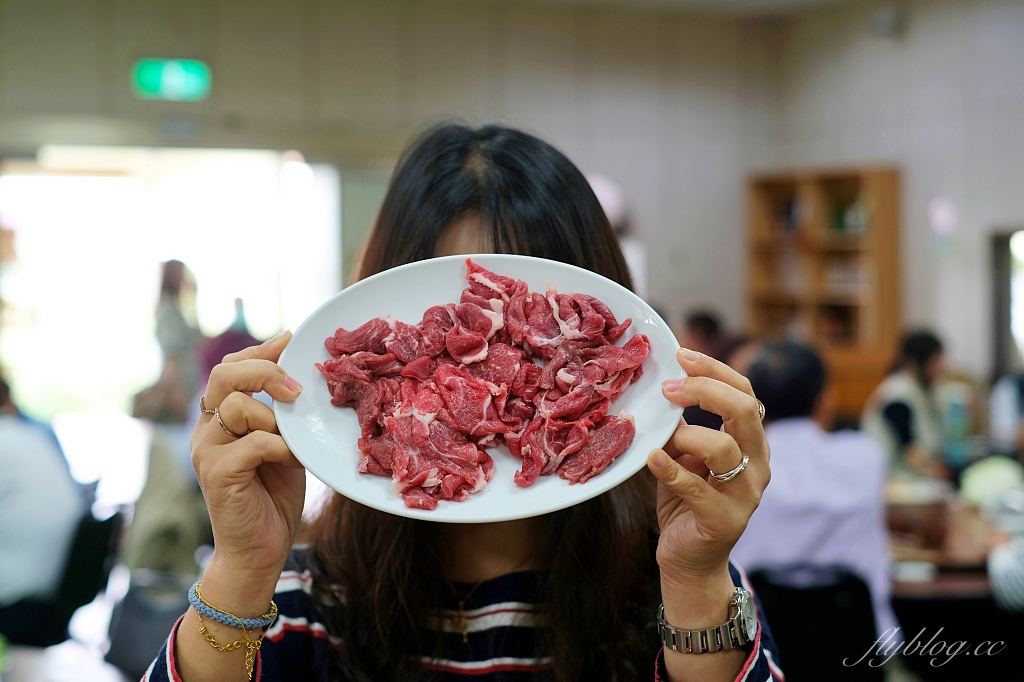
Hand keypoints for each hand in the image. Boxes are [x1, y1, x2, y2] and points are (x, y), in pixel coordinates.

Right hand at [190, 331, 305, 580]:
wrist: (260, 551)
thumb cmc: (274, 498)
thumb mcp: (284, 445)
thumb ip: (284, 415)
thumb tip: (302, 376)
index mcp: (220, 419)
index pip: (231, 368)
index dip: (260, 351)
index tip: (291, 340)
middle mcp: (207, 430)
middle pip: (224, 375)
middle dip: (265, 371)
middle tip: (296, 389)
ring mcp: (207, 451)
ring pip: (237, 406)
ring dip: (274, 417)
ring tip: (291, 441)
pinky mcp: (217, 473)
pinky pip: (253, 443)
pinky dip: (279, 446)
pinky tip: (291, 460)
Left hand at [647, 348, 769, 589]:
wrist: (690, 560)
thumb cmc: (685, 501)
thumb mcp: (682, 455)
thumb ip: (679, 426)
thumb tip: (659, 390)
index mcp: (751, 442)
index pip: (745, 392)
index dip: (715, 370)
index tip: (682, 356)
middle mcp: (757, 464)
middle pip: (745, 411)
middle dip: (705, 390)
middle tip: (668, 388)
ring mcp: (745, 493)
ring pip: (726, 448)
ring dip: (688, 434)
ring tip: (663, 433)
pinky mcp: (725, 519)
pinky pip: (697, 489)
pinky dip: (671, 470)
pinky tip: (651, 458)